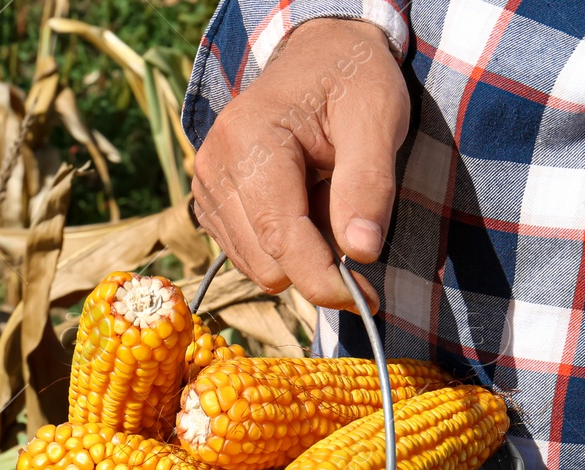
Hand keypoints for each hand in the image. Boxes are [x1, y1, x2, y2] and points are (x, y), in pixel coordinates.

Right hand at [191, 18, 409, 309]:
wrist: (320, 54)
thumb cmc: (352, 79)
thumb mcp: (378, 117)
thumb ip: (369, 184)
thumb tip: (362, 251)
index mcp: (249, 139)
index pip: (282, 238)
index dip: (326, 281)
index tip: (370, 300)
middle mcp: (214, 166)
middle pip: (268, 264)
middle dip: (318, 261)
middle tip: (352, 219)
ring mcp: (207, 187)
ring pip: (258, 267)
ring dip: (302, 253)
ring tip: (326, 200)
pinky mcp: (211, 204)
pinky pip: (251, 256)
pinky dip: (286, 246)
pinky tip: (304, 204)